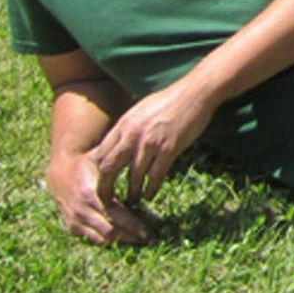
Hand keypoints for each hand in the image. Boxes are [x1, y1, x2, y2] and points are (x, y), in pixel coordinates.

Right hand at [46, 150, 152, 245]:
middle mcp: (81, 211)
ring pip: (102, 239)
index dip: (133, 225)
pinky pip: (93, 239)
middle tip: (151, 238)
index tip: (150, 230)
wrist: (58, 173)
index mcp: (90, 194)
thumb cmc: (86, 162)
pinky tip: (125, 239)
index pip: (115, 215)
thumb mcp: (100, 157)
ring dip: (122, 241)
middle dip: (131, 236)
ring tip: (141, 240)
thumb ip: (118, 157)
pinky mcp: (73, 227)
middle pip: (110, 231)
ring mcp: (76, 221)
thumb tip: (138, 150)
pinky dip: (109, 241)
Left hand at [91, 79, 214, 205]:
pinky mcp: (169, 149)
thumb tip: (120, 143)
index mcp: (123, 125)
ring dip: (132, 191)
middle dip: (106, 187)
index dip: (98, 172)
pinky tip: (150, 195)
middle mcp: (132, 135)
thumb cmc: (170, 99)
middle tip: (108, 199)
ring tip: (133, 200)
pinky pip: (155, 176)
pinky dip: (151, 188)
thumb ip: (128, 127)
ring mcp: (150, 143)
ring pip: (134, 176)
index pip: (101, 154)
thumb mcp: (140, 110)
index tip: (102, 182)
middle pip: (110, 168)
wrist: (195, 92)